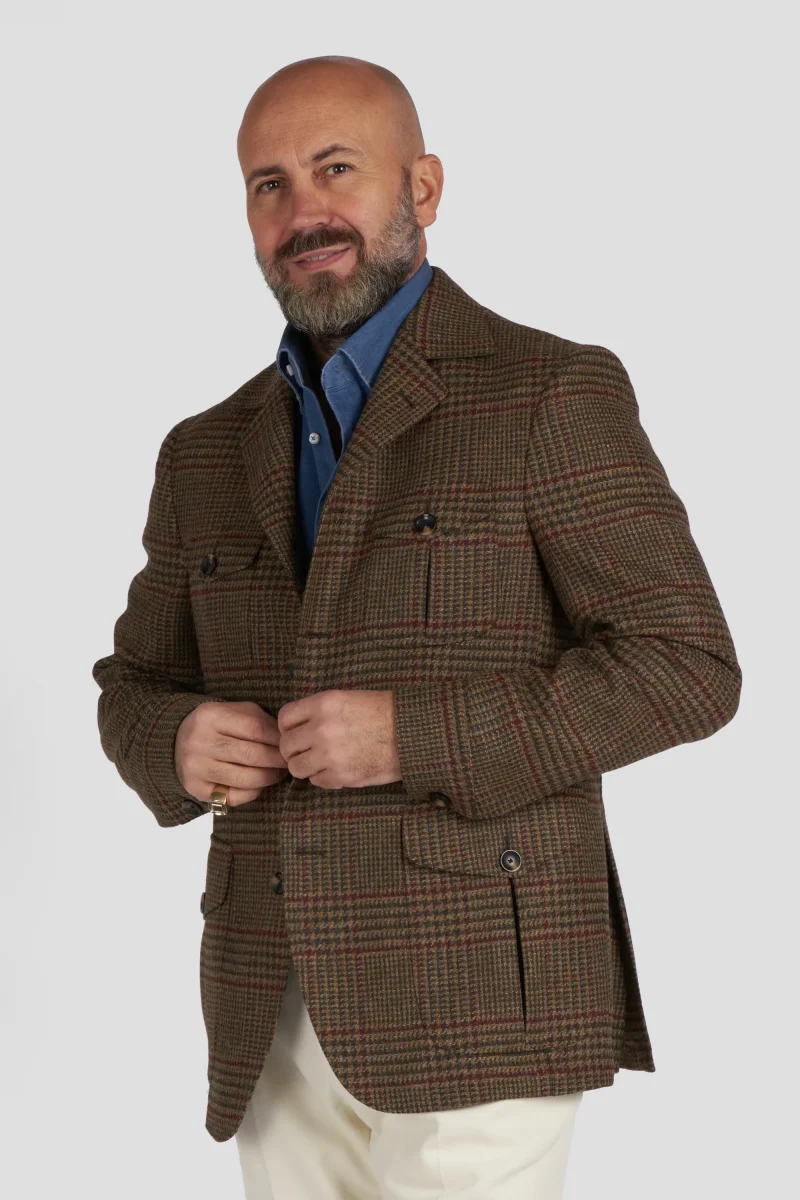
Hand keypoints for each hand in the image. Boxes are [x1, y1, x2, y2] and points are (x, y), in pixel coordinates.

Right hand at [175, 700, 287, 807]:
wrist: (176, 742)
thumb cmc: (217, 725)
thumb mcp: (234, 711)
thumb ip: (259, 720)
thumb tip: (286, 739)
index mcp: (210, 716)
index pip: (255, 729)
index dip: (278, 739)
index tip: (289, 744)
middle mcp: (199, 741)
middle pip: (252, 755)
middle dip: (277, 761)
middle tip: (288, 762)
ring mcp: (196, 767)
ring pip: (245, 779)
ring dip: (269, 778)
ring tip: (278, 773)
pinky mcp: (196, 789)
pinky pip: (234, 796)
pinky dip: (253, 792)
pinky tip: (259, 784)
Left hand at [277, 689, 400, 788]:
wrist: (412, 733)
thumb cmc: (384, 712)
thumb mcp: (349, 698)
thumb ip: (320, 711)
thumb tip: (297, 727)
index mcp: (323, 704)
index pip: (285, 718)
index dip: (287, 727)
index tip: (295, 732)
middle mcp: (321, 729)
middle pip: (287, 745)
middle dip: (294, 749)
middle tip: (306, 750)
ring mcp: (330, 755)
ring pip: (297, 767)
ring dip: (305, 766)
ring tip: (319, 762)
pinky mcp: (341, 776)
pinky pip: (316, 781)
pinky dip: (323, 777)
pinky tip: (336, 769)